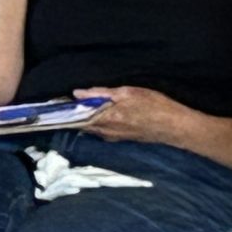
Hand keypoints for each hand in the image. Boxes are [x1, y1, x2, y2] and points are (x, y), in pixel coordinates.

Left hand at [72, 85, 195, 148]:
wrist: (174, 126)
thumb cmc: (154, 106)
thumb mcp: (127, 93)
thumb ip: (101, 94)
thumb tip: (77, 93)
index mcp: (105, 120)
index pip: (75, 118)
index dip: (65, 111)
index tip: (57, 102)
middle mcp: (105, 132)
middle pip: (81, 124)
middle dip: (74, 114)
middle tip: (69, 100)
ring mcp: (113, 138)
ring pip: (91, 128)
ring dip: (85, 118)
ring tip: (83, 105)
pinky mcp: (120, 139)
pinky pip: (101, 131)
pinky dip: (96, 122)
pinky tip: (100, 113)